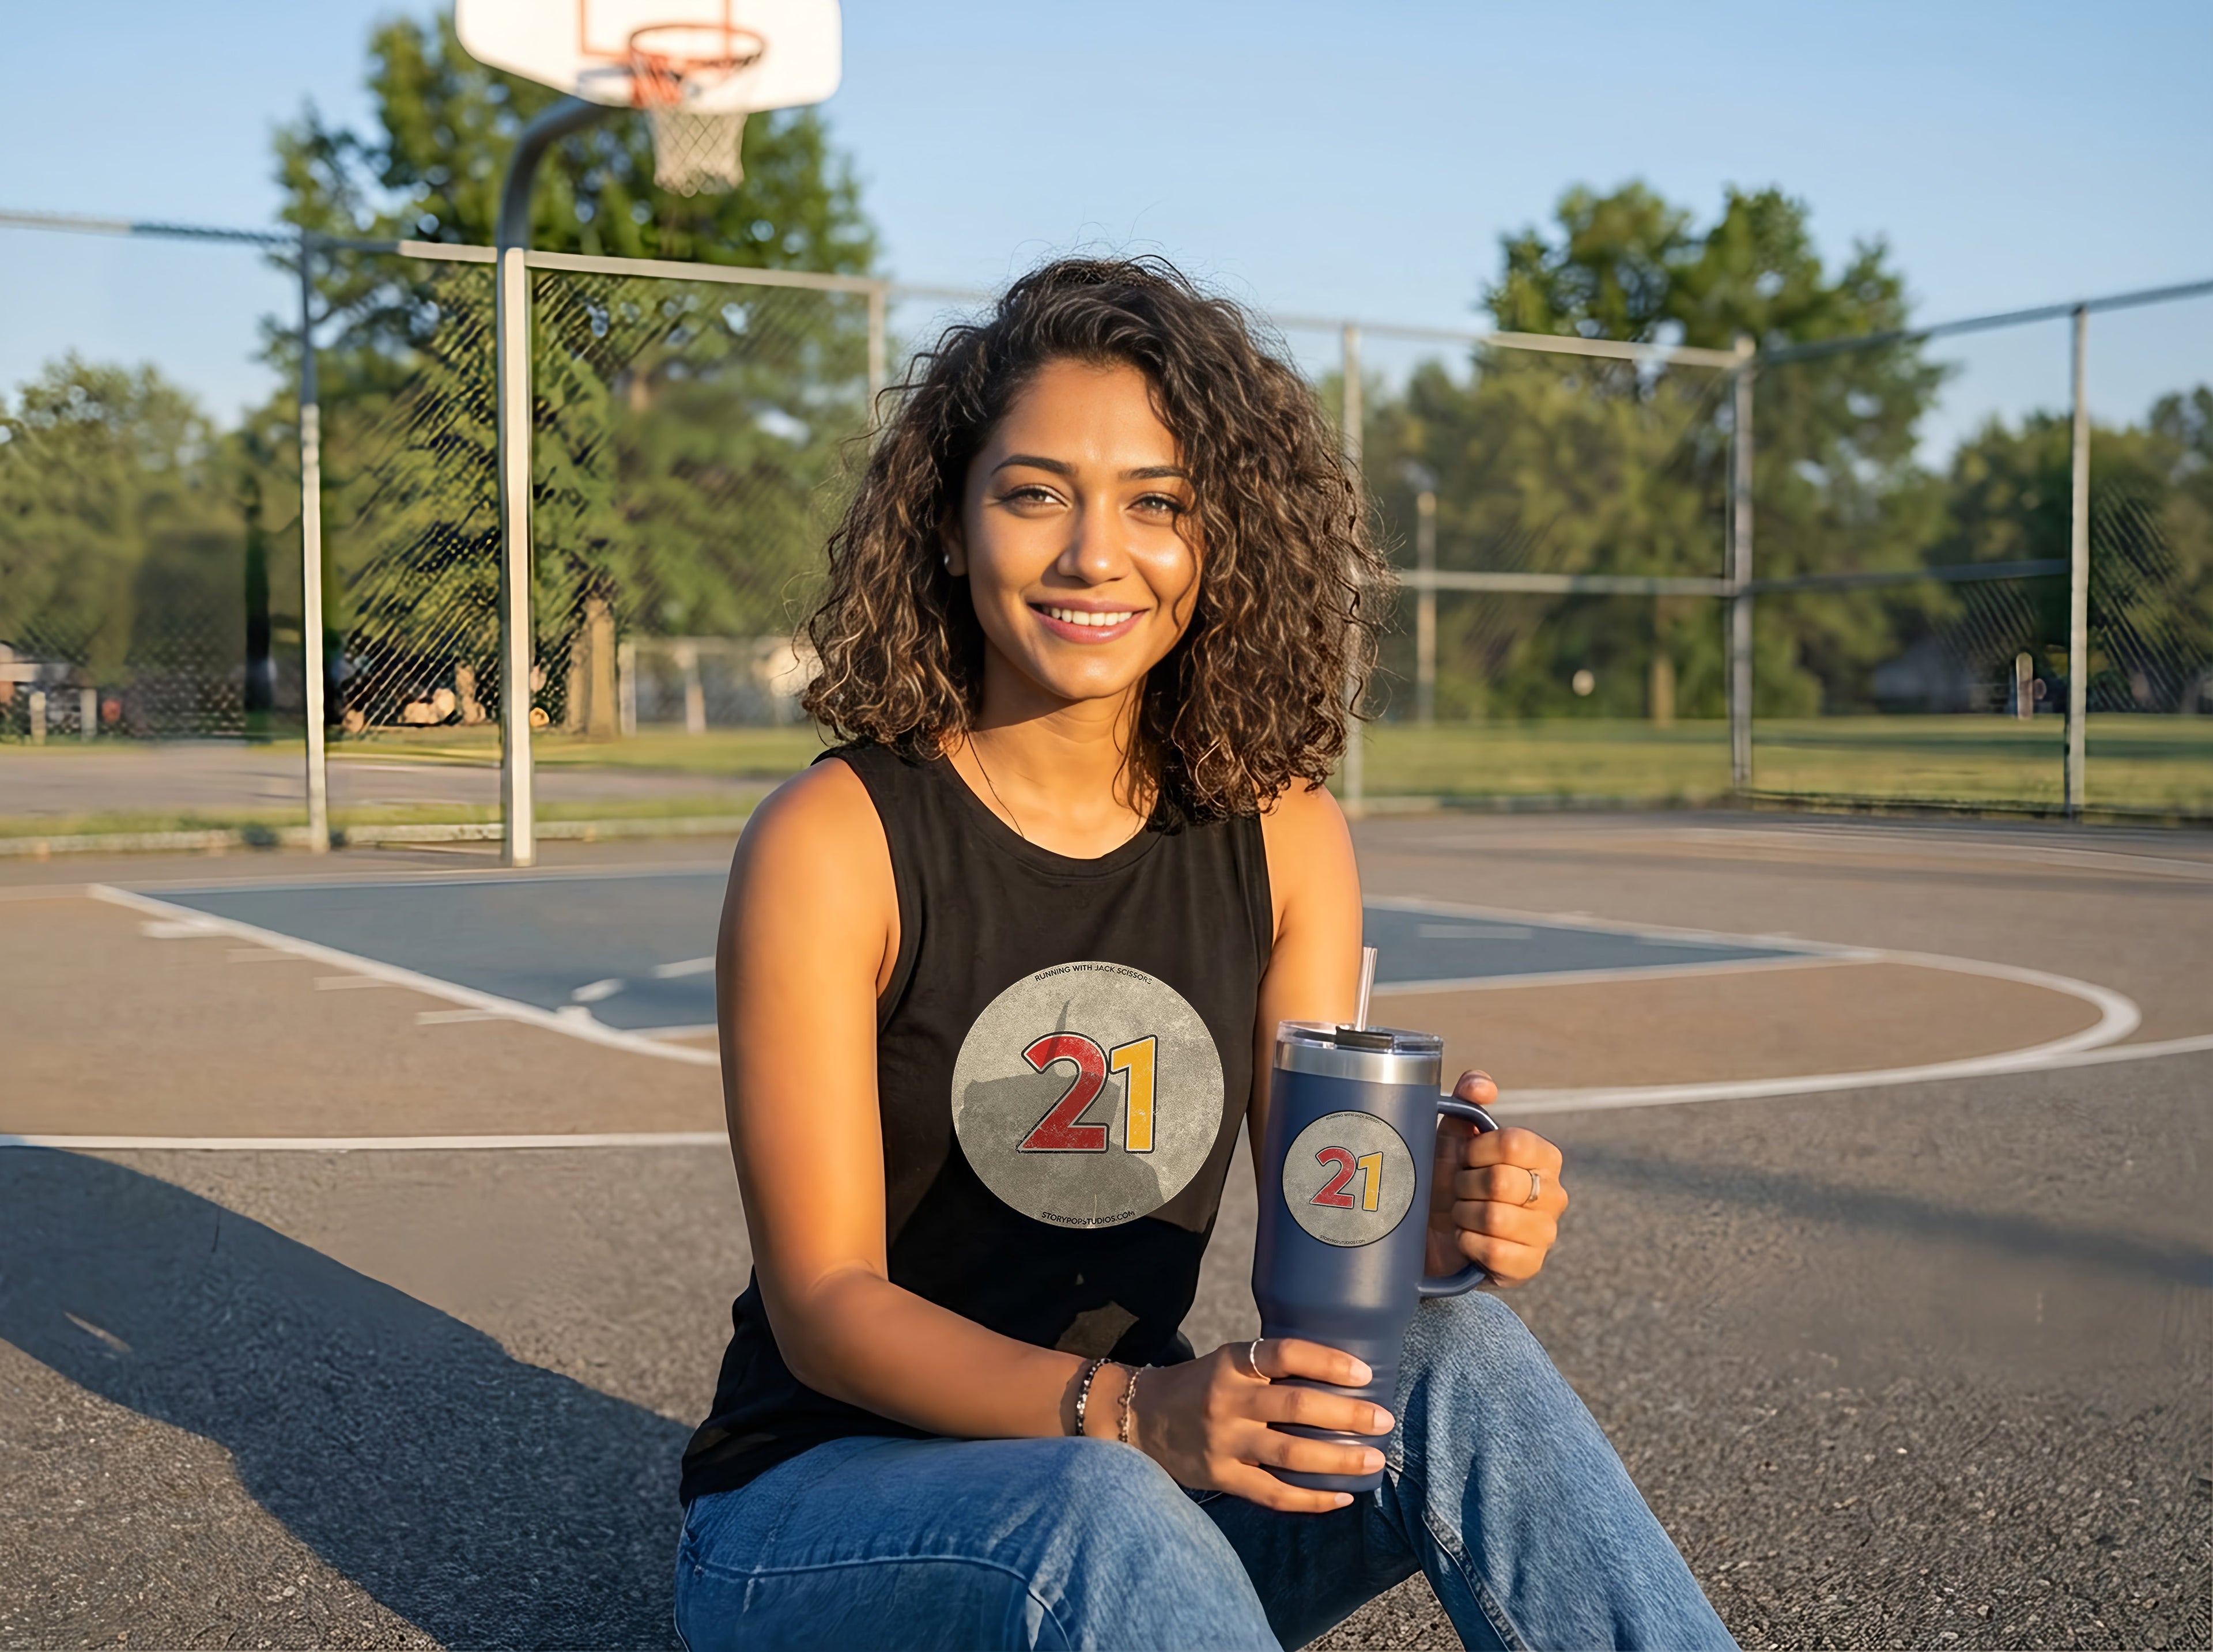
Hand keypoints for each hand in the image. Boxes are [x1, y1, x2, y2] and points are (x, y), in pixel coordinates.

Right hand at [1116, 1338, 1393, 1512]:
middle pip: (1297, 1407)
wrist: (1140, 1417)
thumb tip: (1340, 1376)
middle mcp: (1228, 1399)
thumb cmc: (1200, 1386)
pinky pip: (1273, 1494)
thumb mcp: (1228, 1363)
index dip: (1327, 1362)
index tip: (1364, 1373)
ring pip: (1291, 1455)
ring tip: (1373, 1459)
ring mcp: (1223, 1441)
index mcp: (1232, 1362)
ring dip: (1339, 1460)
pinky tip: (1340, 1498)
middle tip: (1383, 1419)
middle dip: (1347, 1415)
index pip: (1285, 1354)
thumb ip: (1270, 1369)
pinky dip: (1311, 1499)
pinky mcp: (1221, 1477)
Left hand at [1427, 1070, 1567, 1286]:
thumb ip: (1468, 1099)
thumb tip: (1484, 1086)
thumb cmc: (1446, 1178)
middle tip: (1456, 1190)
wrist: (1431, 1234)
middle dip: (1464, 1185)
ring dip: (1463, 1215)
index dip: (1476, 1149)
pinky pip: (1496, 1252)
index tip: (1462, 1157)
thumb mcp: (1452, 1135)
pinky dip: (1469, 1244)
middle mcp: (1554, 1193)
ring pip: (1496, 1217)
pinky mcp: (1531, 1266)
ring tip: (1460, 1214)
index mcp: (1543, 1156)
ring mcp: (1546, 1233)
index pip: (1514, 1142)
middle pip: (1501, 1181)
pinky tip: (1466, 1240)